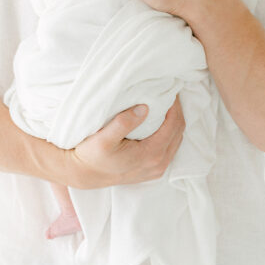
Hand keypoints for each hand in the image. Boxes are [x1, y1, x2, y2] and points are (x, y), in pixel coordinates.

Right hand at [64, 96, 184, 189]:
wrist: (85, 175)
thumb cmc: (92, 155)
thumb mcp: (104, 138)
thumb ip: (124, 122)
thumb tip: (144, 108)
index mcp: (151, 154)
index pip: (174, 124)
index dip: (175, 105)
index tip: (169, 90)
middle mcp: (159, 163)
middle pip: (179, 131)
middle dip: (176, 111)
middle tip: (168, 93)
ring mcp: (157, 169)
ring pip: (176, 139)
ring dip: (174, 121)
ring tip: (165, 105)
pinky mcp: (153, 170)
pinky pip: (170, 148)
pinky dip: (169, 132)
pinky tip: (160, 122)